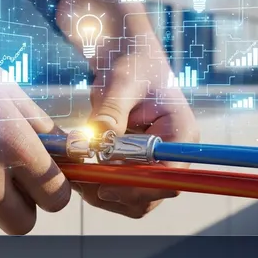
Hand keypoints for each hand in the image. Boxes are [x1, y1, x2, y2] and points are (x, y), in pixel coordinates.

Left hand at [79, 52, 199, 217]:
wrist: (127, 58)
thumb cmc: (132, 63)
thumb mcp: (121, 82)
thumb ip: (110, 112)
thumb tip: (95, 141)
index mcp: (182, 134)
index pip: (169, 175)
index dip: (139, 187)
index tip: (104, 186)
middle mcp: (173, 154)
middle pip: (151, 194)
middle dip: (115, 192)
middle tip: (79, 179)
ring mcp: (155, 163)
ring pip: (133, 198)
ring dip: (102, 192)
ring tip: (75, 172)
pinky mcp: (136, 165)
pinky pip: (120, 189)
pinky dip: (98, 185)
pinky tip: (79, 169)